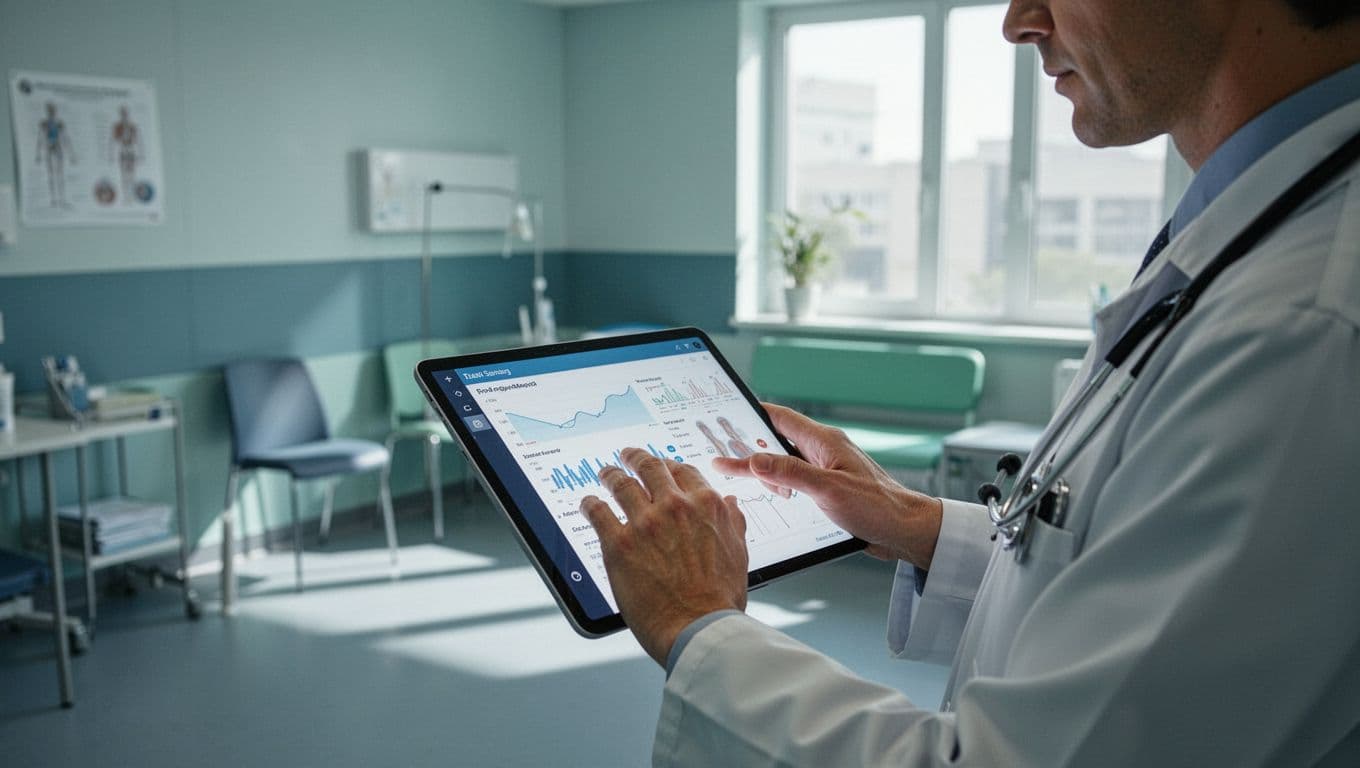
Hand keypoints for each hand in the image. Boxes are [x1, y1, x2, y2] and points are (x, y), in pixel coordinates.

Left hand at [580, 448, 749, 665]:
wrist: (698, 628)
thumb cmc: (720, 600)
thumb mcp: (738, 554)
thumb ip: (732, 523)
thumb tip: (730, 505)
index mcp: (707, 506)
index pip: (683, 471)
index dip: (669, 467)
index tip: (661, 467)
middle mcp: (675, 507)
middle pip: (649, 468)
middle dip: (635, 458)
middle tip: (627, 457)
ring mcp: (645, 523)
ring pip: (620, 484)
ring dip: (610, 475)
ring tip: (605, 475)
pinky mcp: (618, 543)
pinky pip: (597, 512)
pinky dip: (590, 504)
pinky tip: (588, 504)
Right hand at [713, 403, 942, 568]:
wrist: (906, 531)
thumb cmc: (878, 507)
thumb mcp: (828, 489)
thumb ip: (790, 472)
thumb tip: (755, 459)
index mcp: (824, 441)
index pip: (780, 418)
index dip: (753, 414)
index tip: (728, 416)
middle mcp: (824, 451)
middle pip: (779, 440)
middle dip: (754, 448)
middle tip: (728, 455)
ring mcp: (828, 470)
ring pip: (786, 463)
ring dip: (769, 473)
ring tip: (757, 485)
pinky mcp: (831, 489)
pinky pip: (798, 481)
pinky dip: (782, 487)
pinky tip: (778, 498)